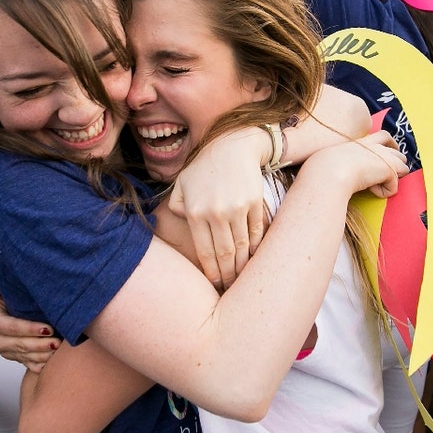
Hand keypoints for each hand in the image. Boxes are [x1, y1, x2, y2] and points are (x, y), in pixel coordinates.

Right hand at [0, 283, 60, 372]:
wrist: (20, 311)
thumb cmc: (14, 297)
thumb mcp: (6, 290)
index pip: (11, 327)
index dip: (30, 329)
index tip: (49, 328)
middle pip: (20, 345)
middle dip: (40, 345)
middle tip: (59, 342)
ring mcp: (7, 353)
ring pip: (27, 357)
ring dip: (44, 355)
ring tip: (61, 350)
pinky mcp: (18, 361)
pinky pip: (32, 366)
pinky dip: (44, 364)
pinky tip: (56, 360)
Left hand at [166, 126, 266, 289]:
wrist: (232, 146)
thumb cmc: (203, 167)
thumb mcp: (181, 184)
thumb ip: (176, 207)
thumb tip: (182, 224)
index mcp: (195, 211)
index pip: (204, 250)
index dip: (211, 270)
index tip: (215, 283)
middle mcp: (216, 212)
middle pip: (224, 253)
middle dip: (228, 273)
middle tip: (230, 286)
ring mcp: (237, 208)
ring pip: (242, 246)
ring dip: (242, 265)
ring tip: (242, 276)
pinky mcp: (254, 203)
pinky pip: (256, 233)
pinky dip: (256, 248)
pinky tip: (253, 258)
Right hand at [307, 130, 407, 198]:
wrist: (329, 172)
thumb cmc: (323, 169)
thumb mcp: (330, 161)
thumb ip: (339, 163)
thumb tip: (338, 174)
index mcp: (359, 143)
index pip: (381, 136)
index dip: (389, 144)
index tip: (391, 150)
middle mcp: (373, 146)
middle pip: (395, 149)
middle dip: (399, 160)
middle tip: (396, 173)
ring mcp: (382, 156)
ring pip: (402, 166)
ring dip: (395, 177)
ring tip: (380, 186)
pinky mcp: (388, 168)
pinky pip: (394, 184)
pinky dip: (386, 191)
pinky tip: (373, 192)